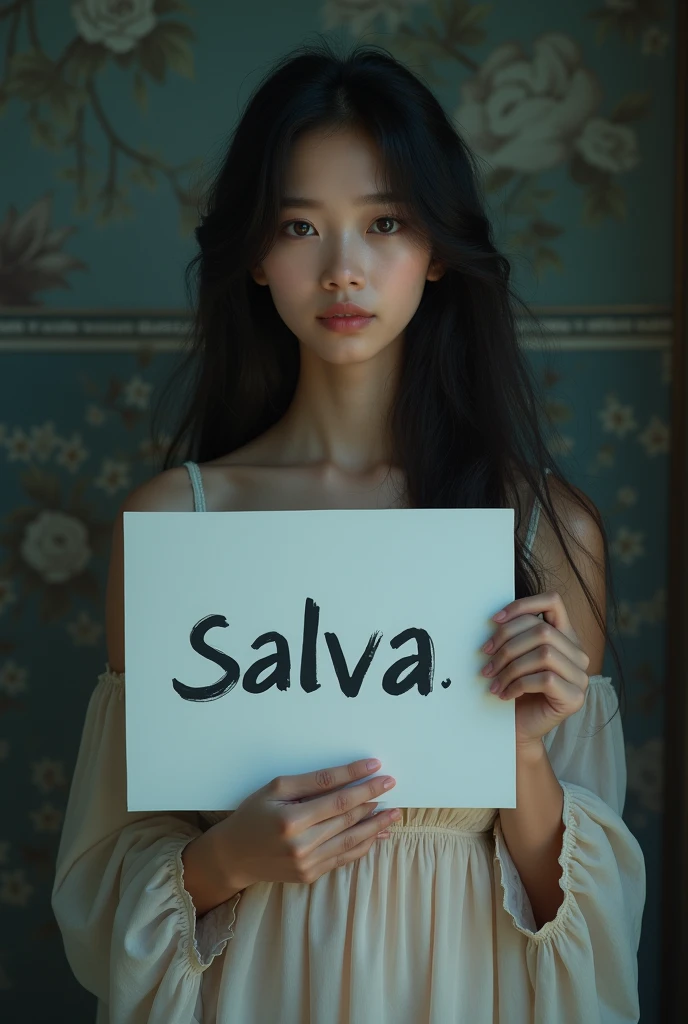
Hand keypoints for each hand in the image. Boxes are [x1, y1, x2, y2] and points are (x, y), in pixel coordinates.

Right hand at [210, 759, 399, 889]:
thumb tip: (348, 774)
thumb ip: (312, 782)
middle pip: (347, 819)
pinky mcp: (311, 875)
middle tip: (391, 785)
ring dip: (376, 825)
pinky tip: (377, 834)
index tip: (379, 769)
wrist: (234, 856)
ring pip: (351, 841)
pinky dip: (363, 846)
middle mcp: (302, 845)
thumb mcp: (276, 789)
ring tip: (394, 813)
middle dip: (372, 801)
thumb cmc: (253, 815)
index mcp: (291, 820)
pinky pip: (344, 858)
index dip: (361, 783)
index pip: (336, 799)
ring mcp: (308, 864)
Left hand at [480, 590, 590, 750]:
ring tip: (493, 679)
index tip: (494, 620)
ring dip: (510, 666)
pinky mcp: (575, 698)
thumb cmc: (515, 688)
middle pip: (542, 630)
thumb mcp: (516, 655)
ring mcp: (580, 677)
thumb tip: (496, 619)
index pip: (553, 601)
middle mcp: (578, 653)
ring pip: (544, 654)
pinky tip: (504, 693)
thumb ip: (516, 634)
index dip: (523, 604)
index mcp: (565, 636)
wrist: (520, 728)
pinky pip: (545, 680)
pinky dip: (518, 684)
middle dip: (507, 642)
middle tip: (486, 659)